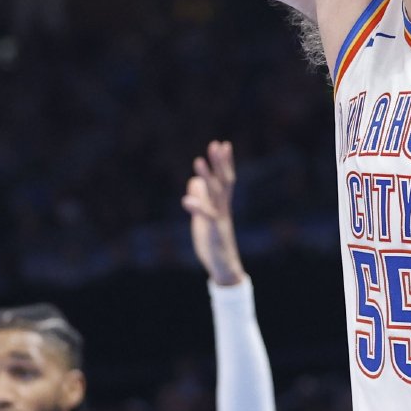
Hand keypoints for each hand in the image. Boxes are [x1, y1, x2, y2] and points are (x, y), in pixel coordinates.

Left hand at [183, 141, 244, 286]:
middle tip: (217, 144)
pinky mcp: (213, 231)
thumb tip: (193, 181)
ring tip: (197, 160)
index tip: (222, 144)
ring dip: (207, 176)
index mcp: (221, 204)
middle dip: (219, 163)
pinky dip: (197, 207)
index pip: (224, 179)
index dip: (223, 162)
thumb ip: (200, 199)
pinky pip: (206, 216)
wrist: (223, 266)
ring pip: (215, 193)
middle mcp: (223, 208)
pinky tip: (187, 200)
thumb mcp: (202, 218)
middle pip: (223, 181)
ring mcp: (219, 218)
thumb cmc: (213, 242)